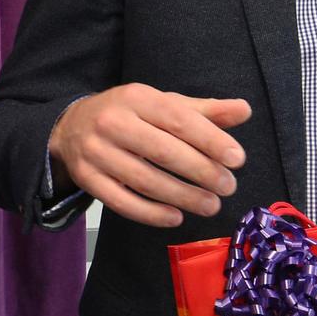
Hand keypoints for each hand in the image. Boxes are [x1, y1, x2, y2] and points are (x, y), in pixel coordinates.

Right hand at [48, 83, 250, 227]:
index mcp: (138, 98)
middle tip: (228, 186)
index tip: (238, 159)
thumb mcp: (165, 103)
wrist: (72, 126)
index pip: (179, 120)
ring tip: (211, 205)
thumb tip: (244, 110)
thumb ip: (206, 110)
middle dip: (201, 171)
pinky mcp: (86, 179)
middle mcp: (113, 122)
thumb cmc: (132, 114)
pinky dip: (150, 213)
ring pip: (143, 180)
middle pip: (163, 151)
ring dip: (182, 196)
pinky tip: (176, 217)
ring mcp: (96, 152)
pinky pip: (121, 201)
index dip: (210, 140)